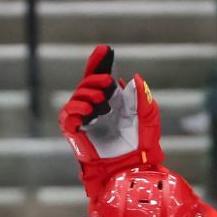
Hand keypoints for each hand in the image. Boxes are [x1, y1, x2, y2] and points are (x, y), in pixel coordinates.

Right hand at [58, 45, 163, 198]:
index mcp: (112, 100)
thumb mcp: (148, 118)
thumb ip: (142, 98)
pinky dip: (77, 108)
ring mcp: (85, 118)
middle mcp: (97, 107)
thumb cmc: (140, 144)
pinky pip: (68, 114)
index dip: (100, 63)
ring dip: (88, 93)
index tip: (104, 50)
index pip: (101, 76)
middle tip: (106, 82)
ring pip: (78, 96)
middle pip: (87, 83)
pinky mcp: (75, 131)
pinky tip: (89, 108)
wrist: (132, 166)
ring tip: (101, 100)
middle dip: (95, 77)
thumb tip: (134, 78)